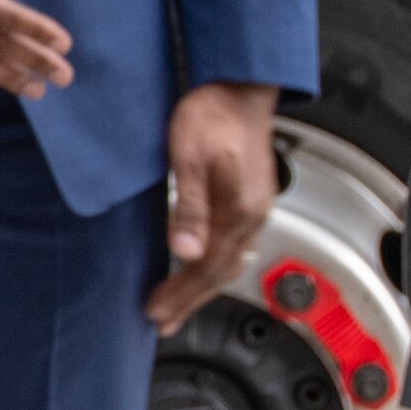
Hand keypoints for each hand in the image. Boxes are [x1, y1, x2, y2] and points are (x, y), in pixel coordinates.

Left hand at [149, 81, 285, 330]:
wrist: (238, 88)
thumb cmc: (213, 114)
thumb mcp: (190, 156)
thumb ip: (189, 206)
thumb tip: (187, 251)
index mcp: (240, 210)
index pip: (208, 268)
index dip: (181, 293)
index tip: (156, 313)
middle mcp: (253, 215)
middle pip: (221, 272)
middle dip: (190, 300)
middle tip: (161, 321)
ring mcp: (254, 209)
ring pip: (229, 262)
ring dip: (201, 287)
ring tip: (176, 306)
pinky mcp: (248, 200)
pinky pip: (232, 246)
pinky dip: (213, 267)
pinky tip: (199, 269)